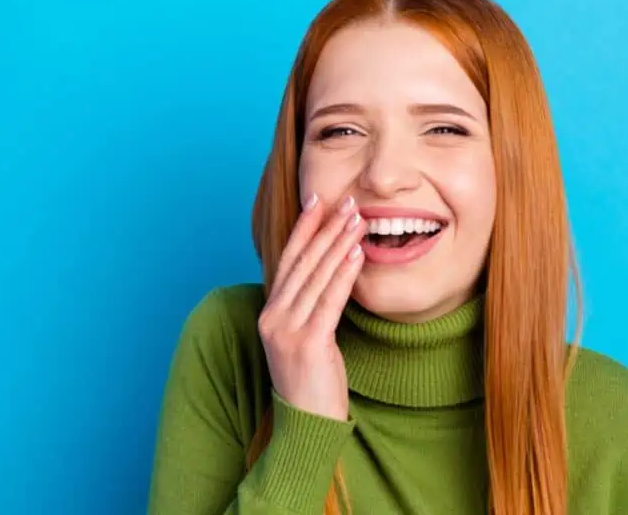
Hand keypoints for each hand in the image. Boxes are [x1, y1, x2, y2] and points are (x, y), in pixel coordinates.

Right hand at [258, 194, 365, 420]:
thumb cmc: (312, 382)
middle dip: (326, 228)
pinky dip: (344, 273)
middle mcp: (273, 318)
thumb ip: (309, 308)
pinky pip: (329, 300)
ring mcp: (286, 331)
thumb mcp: (305, 339)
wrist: (306, 426)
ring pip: (316, 276)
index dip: (303, 228)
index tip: (318, 201)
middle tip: (347, 201)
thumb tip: (329, 274)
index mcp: (269, 314)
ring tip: (357, 219)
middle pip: (302, 262)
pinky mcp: (307, 344)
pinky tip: (357, 253)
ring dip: (339, 243)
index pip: (287, 261)